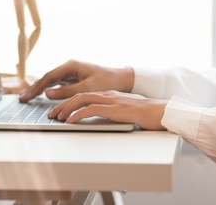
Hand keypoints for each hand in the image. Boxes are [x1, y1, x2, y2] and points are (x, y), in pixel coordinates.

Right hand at [19, 59, 133, 101]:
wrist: (123, 79)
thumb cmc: (108, 82)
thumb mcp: (87, 88)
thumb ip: (66, 91)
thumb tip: (47, 93)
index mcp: (71, 65)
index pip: (48, 77)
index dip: (35, 88)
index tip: (25, 97)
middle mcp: (70, 67)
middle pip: (47, 78)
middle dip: (34, 88)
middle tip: (21, 99)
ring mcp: (72, 72)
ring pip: (51, 81)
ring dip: (40, 90)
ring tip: (27, 98)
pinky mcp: (75, 78)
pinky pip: (58, 84)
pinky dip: (49, 90)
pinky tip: (42, 96)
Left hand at [49, 90, 167, 130]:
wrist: (163, 112)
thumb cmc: (150, 115)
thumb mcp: (128, 113)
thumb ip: (116, 113)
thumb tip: (107, 120)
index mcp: (112, 95)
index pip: (86, 95)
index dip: (71, 102)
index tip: (60, 110)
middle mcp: (110, 95)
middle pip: (80, 95)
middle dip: (63, 104)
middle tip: (52, 114)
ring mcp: (112, 100)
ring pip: (82, 99)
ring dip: (67, 108)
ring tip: (57, 117)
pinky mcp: (115, 109)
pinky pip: (91, 109)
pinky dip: (78, 114)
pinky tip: (70, 120)